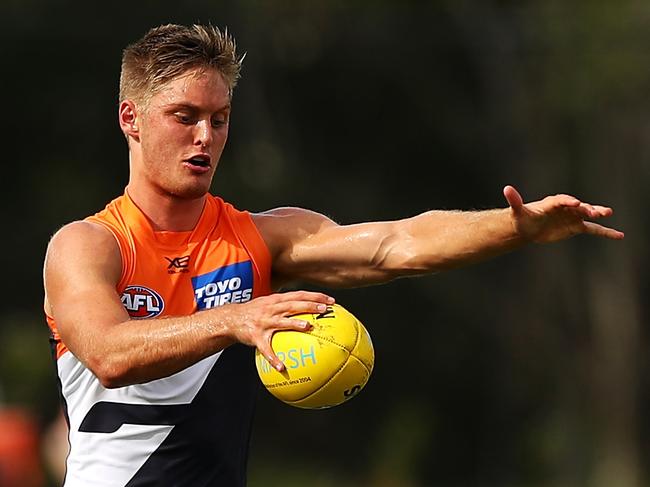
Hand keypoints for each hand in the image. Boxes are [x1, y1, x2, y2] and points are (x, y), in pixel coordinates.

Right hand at [221, 290, 334, 371]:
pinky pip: (266, 349)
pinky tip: (282, 367)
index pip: (299, 295)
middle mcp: (271, 309)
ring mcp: (264, 322)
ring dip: (294, 324)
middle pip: (293, 305)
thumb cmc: (254, 312)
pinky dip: (273, 358)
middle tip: (324, 309)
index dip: (315, 296)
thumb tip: (307, 307)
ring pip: (281, 322)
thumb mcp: (269, 302)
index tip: (331, 300)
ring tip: (307, 327)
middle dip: (309, 306)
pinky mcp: (256, 336)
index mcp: (276, 300)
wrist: (230, 319)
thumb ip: (286, 304)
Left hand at [503, 185, 624, 242]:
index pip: (562, 200)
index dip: (568, 201)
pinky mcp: (576, 227)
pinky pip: (593, 230)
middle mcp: (565, 208)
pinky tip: (618, 235)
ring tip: (608, 213)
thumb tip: (506, 189)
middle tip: (595, 211)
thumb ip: (515, 200)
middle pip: (578, 207)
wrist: (528, 227)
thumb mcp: (517, 211)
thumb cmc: (522, 218)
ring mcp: (572, 217)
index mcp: (552, 202)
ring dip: (597, 214)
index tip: (575, 203)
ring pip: (588, 216)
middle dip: (586, 208)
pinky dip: (605, 232)